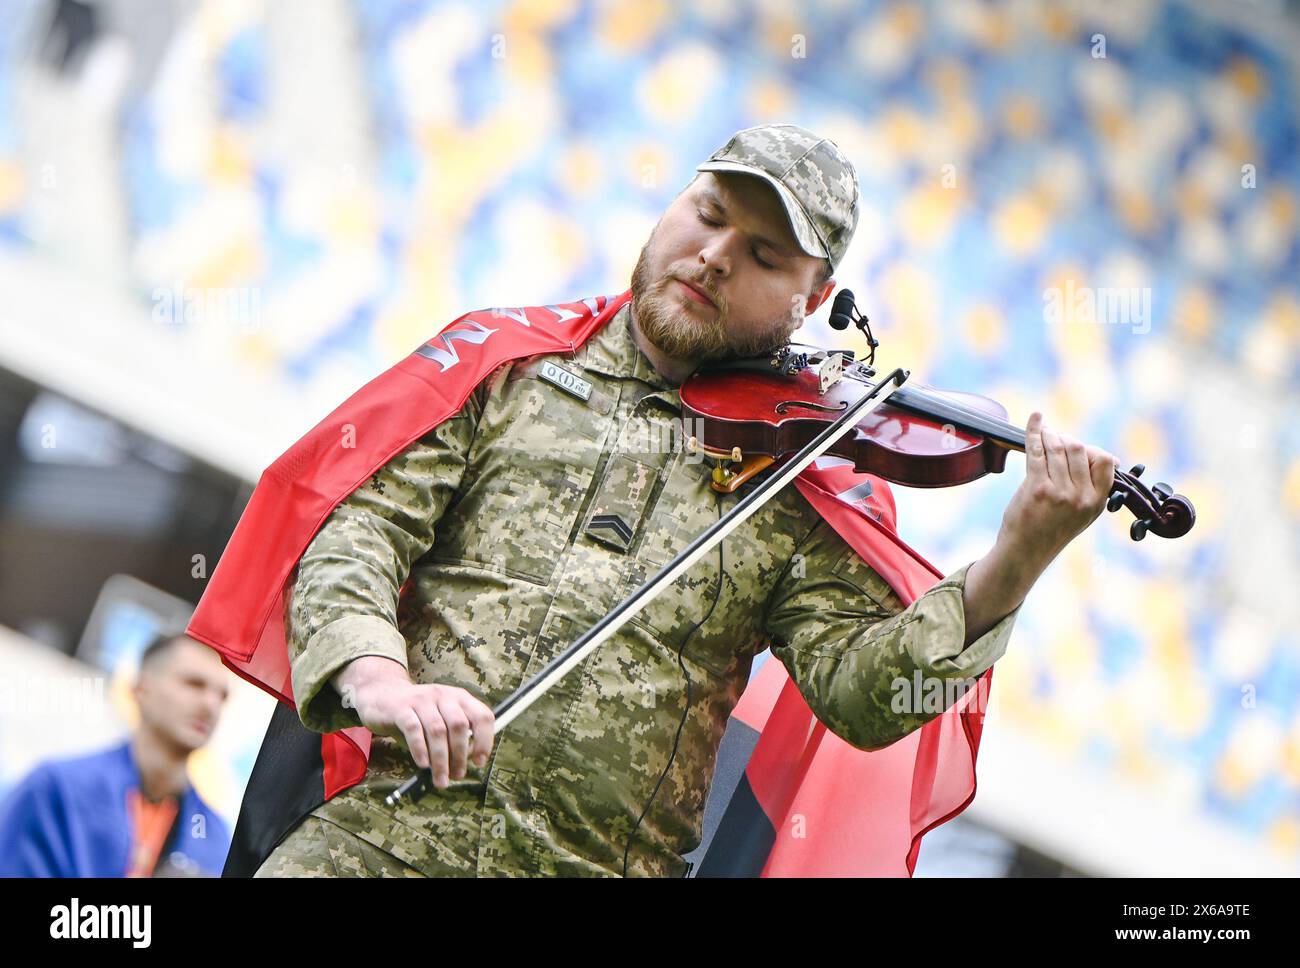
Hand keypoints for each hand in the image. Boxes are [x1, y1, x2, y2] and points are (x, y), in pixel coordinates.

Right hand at [332, 656, 495, 788]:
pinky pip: (414, 729)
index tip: (479, 762)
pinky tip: (423, 764)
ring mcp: (422, 700)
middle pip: (459, 726)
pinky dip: (420, 749)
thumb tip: (460, 767)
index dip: (485, 740)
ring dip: (441, 759)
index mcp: (459, 698)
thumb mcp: (440, 721)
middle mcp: (443, 695)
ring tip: (440, 778)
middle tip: (457, 775)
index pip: (482, 716)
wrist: (382, 695)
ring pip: (437, 730)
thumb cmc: (417, 715)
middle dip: (460, 755)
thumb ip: (452, 739)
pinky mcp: (401, 708)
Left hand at [998, 411, 1117, 569]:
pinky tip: (1035, 418)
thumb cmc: (1051, 529)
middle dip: (1066, 438)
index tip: (1076, 449)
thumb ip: (1094, 487)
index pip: (1105, 460)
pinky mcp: (1036, 488)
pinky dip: (1034, 430)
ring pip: (1057, 447)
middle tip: (1054, 439)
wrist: (1025, 551)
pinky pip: (1036, 450)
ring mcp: (1059, 492)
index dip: (1090, 449)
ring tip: (1044, 431)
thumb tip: (1108, 457)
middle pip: (1079, 449)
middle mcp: (1081, 496)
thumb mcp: (1083, 513)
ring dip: (1049, 434)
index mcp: (1097, 501)